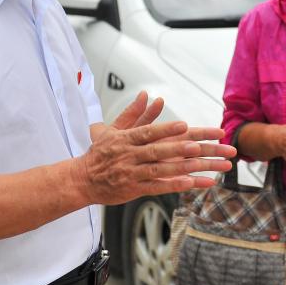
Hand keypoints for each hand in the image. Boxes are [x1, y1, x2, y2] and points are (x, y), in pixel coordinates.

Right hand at [74, 92, 235, 203]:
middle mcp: (130, 155)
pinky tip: (190, 183)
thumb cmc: (101, 153)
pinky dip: (173, 185)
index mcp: (127, 139)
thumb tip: (148, 95)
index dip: (166, 129)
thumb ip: (134, 113)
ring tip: (203, 164)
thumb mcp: (114, 130)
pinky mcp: (133, 189)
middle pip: (160, 150)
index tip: (185, 125)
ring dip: (183, 167)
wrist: (82, 179)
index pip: (149, 132)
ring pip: (161, 169)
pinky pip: (156, 187)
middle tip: (203, 145)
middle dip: (184, 148)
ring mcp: (132, 173)